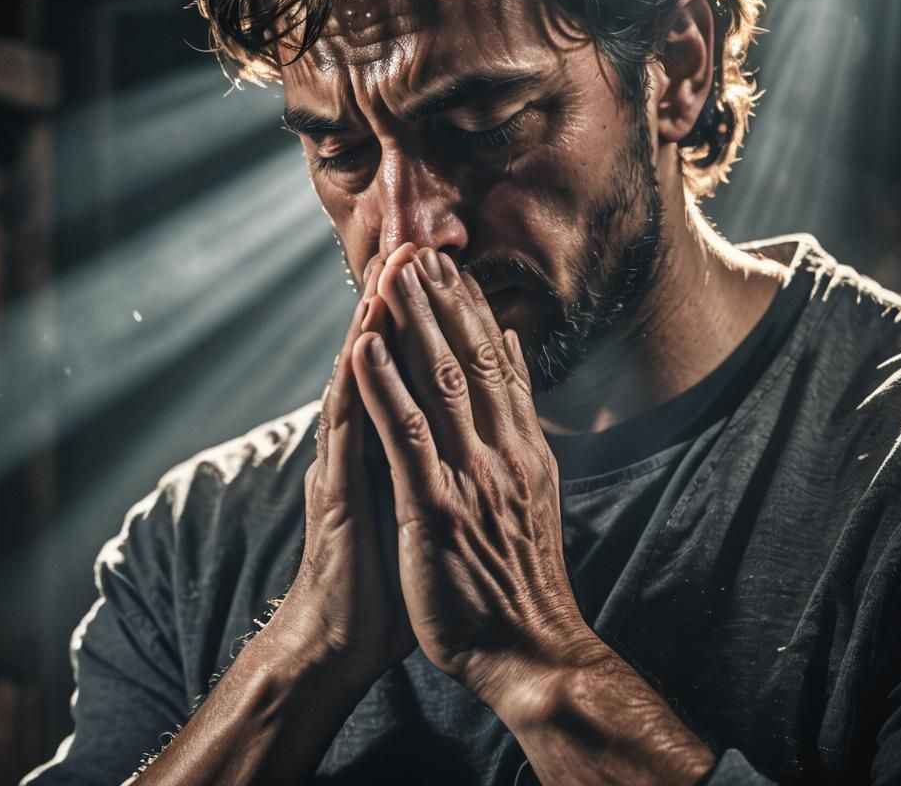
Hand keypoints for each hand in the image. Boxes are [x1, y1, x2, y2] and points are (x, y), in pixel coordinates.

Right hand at [269, 272, 414, 686]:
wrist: (341, 640)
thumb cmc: (388, 576)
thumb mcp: (419, 505)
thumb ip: (426, 458)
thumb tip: (458, 426)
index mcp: (395, 449)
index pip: (415, 373)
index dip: (432, 324)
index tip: (450, 275)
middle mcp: (366, 447)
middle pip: (385, 365)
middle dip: (402, 306)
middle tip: (415, 250)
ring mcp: (346, 467)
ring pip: (359, 383)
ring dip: (371, 326)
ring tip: (384, 274)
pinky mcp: (335, 497)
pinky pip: (344, 434)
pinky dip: (353, 386)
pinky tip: (358, 347)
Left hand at [351, 246, 596, 708]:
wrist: (531, 649)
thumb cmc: (522, 573)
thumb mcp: (534, 487)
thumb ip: (520, 419)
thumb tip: (512, 352)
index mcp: (522, 447)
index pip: (496, 363)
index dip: (471, 310)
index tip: (453, 266)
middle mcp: (502, 451)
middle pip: (468, 360)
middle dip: (443, 301)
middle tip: (421, 249)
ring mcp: (469, 478)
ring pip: (438, 384)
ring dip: (414, 325)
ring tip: (395, 276)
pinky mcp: (435, 509)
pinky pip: (405, 437)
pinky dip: (385, 387)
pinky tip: (366, 348)